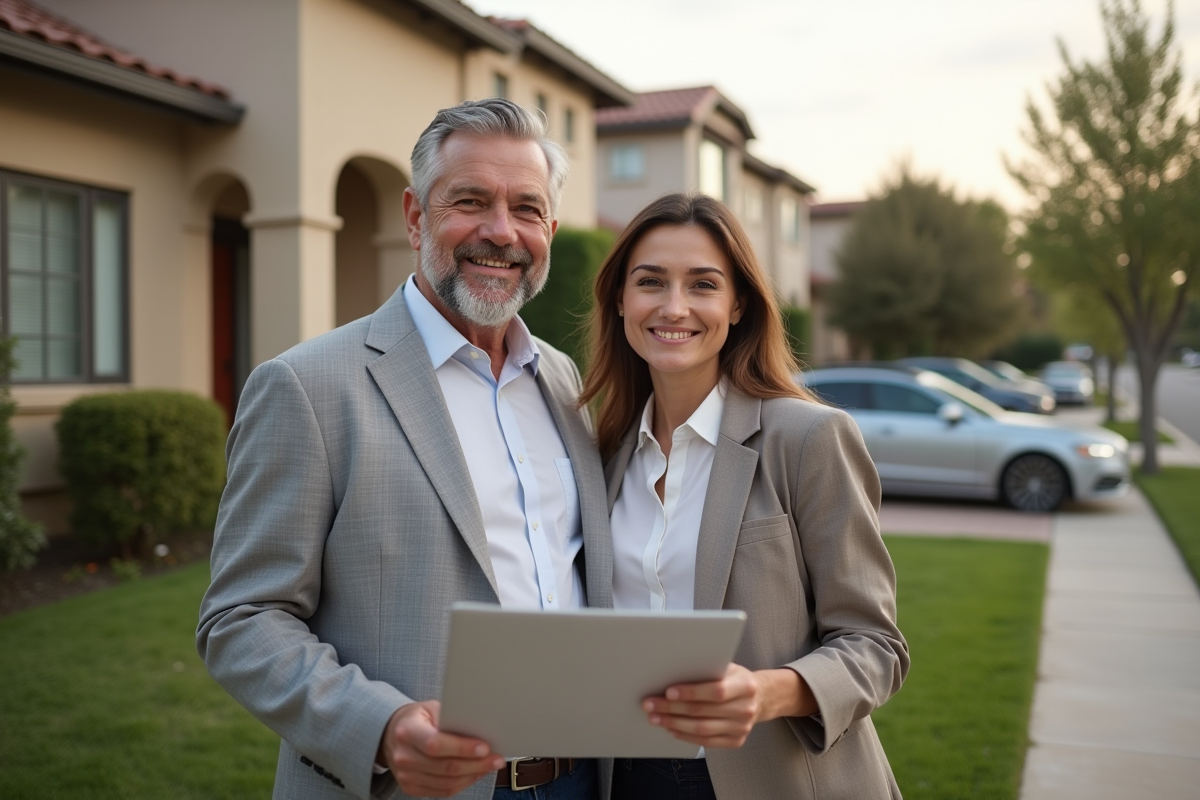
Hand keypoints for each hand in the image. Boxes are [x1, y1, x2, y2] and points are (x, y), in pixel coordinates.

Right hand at [377, 700, 504, 796]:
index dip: (462, 748)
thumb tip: (480, 727)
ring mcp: (405, 775)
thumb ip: (451, 717)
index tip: (485, 747)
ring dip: (473, 776)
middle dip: (476, 764)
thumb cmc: (418, 718)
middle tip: (496, 758)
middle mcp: (403, 756)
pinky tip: (475, 773)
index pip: (436, 744)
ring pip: (446, 783)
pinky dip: (463, 783)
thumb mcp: (431, 708)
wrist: (393, 734)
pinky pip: (442, 791)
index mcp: (407, 731)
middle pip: (445, 767)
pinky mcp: (411, 788)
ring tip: (490, 766)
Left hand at [643, 664, 815, 748]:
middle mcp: (746, 709)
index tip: (668, 691)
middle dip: (672, 708)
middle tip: (650, 704)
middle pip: (703, 711)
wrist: (760, 698)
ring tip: (656, 717)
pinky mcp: (736, 741)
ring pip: (702, 729)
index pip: (715, 691)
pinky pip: (706, 742)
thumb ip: (708, 669)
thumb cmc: (736, 679)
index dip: (691, 692)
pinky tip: (671, 729)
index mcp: (745, 685)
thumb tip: (674, 670)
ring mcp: (742, 728)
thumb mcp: (728, 667)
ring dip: (674, 723)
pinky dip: (686, 736)